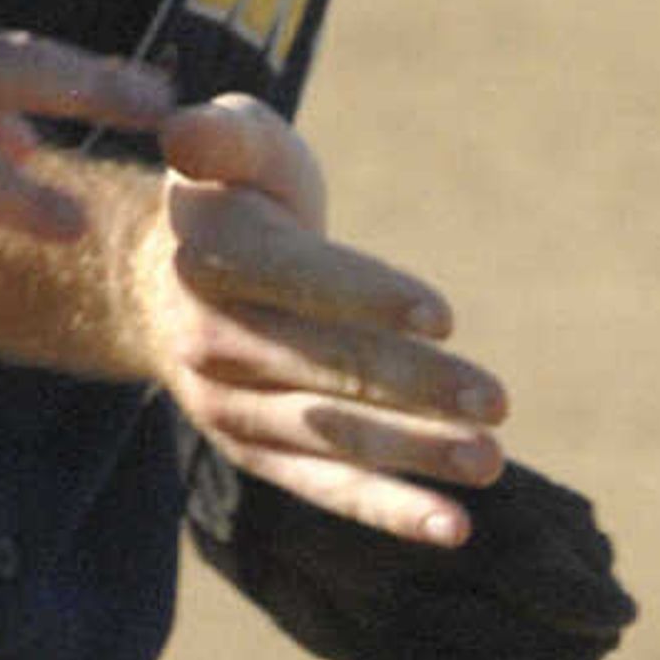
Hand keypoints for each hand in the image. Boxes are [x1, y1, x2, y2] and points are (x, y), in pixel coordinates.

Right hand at [154, 97, 505, 544]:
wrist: (164, 280)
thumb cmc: (234, 197)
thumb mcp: (232, 142)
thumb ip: (220, 135)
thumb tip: (182, 131)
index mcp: (210, 254)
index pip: (294, 279)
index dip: (365, 295)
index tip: (444, 316)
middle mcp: (208, 339)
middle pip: (323, 366)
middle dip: (413, 386)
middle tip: (494, 400)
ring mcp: (227, 405)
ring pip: (331, 434)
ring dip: (413, 452)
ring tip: (490, 460)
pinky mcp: (253, 451)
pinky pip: (322, 488)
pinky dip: (386, 511)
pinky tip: (452, 527)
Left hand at [186, 437, 635, 659]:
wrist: (281, 516)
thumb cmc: (364, 488)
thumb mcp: (443, 509)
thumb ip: (530, 559)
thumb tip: (621, 618)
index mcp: (570, 551)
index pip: (585, 625)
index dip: (511, 618)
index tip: (436, 594)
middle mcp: (562, 619)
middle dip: (457, 652)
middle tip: (396, 614)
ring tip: (375, 658)